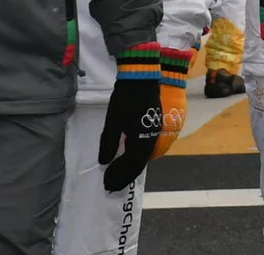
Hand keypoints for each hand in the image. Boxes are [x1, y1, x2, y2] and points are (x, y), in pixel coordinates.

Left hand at [100, 43, 189, 188]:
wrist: (143, 77)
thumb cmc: (125, 99)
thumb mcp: (113, 122)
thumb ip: (108, 143)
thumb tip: (105, 162)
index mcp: (142, 140)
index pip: (131, 165)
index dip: (119, 176)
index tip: (107, 184)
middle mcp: (153, 140)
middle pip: (140, 164)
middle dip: (125, 175)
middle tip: (112, 185)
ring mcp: (158, 132)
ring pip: (146, 156)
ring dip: (132, 167)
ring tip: (120, 174)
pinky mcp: (158, 125)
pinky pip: (150, 147)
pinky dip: (139, 156)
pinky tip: (130, 156)